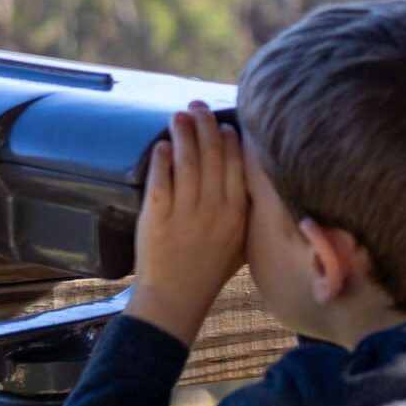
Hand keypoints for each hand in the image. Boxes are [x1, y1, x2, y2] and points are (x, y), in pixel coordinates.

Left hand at [126, 101, 247, 346]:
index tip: (225, 123)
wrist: (176, 298)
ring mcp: (185, 215)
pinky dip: (162, 161)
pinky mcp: (156, 220)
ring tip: (179, 116)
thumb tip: (248, 170)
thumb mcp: (241, 241)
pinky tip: (162, 145)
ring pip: (187, 164)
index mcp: (237, 215)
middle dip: (205, 126)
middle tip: (198, 106)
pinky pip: (161, 182)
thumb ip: (247, 209)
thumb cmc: (210, 269)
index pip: (237, 166)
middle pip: (212, 157)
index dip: (230, 140)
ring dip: (183, 135)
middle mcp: (214, 211)